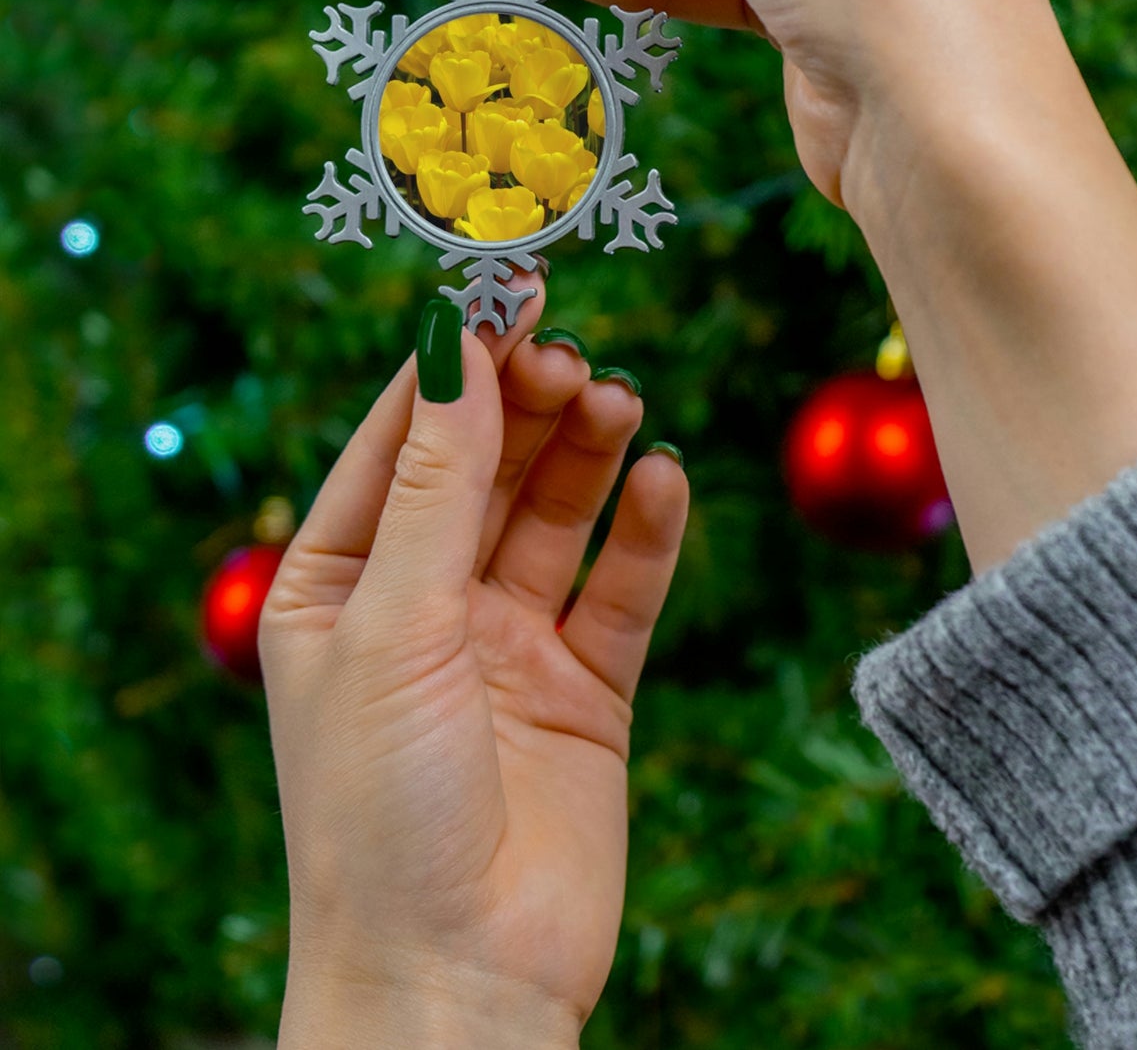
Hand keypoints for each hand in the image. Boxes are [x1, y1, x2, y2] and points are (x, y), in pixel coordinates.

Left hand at [259, 284, 687, 1046]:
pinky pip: (622, 588)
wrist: (458, 981)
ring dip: (588, 453)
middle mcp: (424, 604)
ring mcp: (508, 644)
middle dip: (527, 405)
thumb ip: (438, 483)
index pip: (400, 441)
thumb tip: (455, 342)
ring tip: (619, 402)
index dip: (453, 363)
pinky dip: (647, 533)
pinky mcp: (586, 687)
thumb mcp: (394, 624)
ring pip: (557, 515)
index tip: (505, 288)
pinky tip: (664, 481)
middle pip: (487, 467)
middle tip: (572, 357)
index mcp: (339, 584)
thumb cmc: (380, 810)